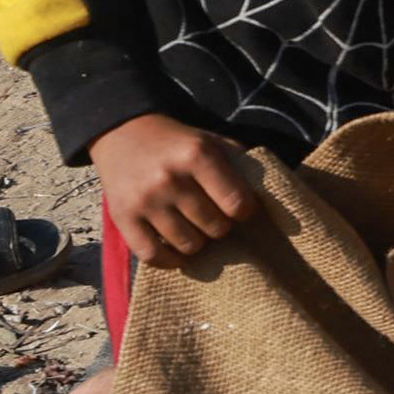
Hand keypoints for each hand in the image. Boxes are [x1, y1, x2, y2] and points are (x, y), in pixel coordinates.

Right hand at [92, 114, 261, 263]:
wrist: (122, 133)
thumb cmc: (178, 143)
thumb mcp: (212, 141)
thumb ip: (241, 166)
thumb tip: (271, 198)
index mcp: (197, 155)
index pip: (237, 204)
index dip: (245, 212)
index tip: (240, 209)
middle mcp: (169, 178)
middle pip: (215, 227)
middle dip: (221, 226)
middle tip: (213, 216)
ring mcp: (144, 201)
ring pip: (188, 245)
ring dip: (198, 242)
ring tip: (195, 227)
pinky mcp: (122, 218)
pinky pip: (153, 256)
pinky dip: (170, 260)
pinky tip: (177, 250)